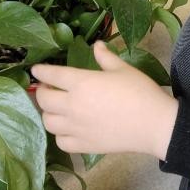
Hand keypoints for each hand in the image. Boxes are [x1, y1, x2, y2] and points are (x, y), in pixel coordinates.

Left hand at [31, 41, 178, 159]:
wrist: (154, 124)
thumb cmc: (140, 92)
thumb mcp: (123, 69)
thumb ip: (105, 57)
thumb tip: (97, 45)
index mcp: (82, 82)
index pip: (52, 75)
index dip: (41, 71)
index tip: (36, 70)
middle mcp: (73, 105)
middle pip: (44, 99)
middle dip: (41, 91)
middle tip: (48, 88)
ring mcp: (76, 128)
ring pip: (48, 122)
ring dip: (48, 113)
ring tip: (56, 108)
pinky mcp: (83, 145)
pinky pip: (60, 141)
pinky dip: (59, 134)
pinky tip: (67, 129)